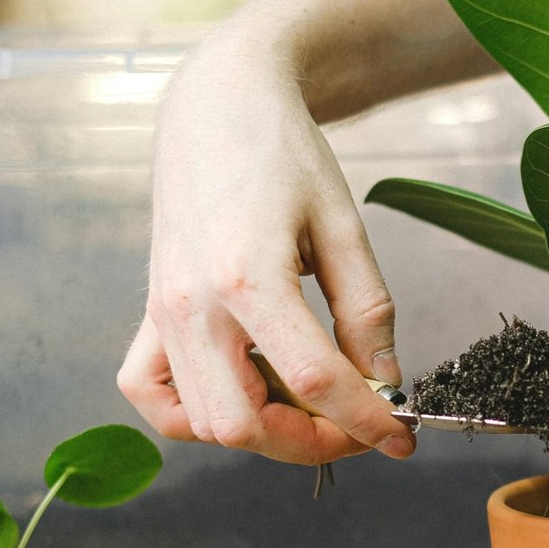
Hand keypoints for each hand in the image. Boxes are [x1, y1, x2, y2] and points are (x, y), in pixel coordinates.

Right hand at [118, 43, 414, 465]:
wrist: (220, 104)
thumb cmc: (283, 153)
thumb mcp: (343, 226)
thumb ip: (367, 311)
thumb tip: (383, 382)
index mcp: (247, 275)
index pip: (314, 380)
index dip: (366, 420)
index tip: (400, 436)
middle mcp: (190, 304)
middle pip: (245, 424)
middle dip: (311, 442)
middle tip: (356, 424)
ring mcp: (161, 312)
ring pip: (202, 422)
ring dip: (264, 430)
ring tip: (310, 401)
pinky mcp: (148, 311)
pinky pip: (152, 393)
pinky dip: (194, 414)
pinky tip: (242, 391)